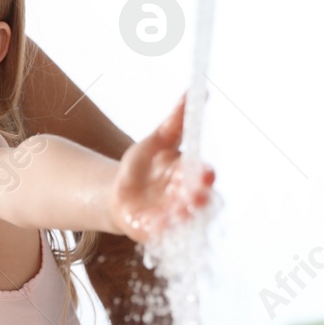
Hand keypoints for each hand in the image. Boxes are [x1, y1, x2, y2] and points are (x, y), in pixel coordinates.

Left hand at [110, 95, 215, 243]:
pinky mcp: (155, 232)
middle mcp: (186, 199)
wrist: (118, 193)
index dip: (205, 175)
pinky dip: (160, 229)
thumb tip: (198, 90)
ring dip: (182, 217)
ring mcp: (173, 218)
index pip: (203, 175)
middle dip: (198, 198)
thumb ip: (177, 119)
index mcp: (189, 175)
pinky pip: (161, 234)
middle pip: (198, 200)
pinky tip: (155, 224)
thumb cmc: (143, 166)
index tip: (205, 171)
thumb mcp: (157, 140)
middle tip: (195, 195)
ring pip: (184, 220)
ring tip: (177, 212)